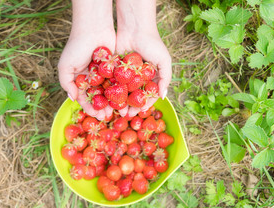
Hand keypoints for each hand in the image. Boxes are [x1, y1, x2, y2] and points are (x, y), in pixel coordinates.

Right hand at [58, 0, 114, 120]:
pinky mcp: (115, 69)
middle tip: (108, 116)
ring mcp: (104, 74)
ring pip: (109, 93)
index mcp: (80, 80)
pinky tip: (125, 99)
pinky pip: (118, 83)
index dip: (90, 108)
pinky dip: (121, 92)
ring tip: (118, 110)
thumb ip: (66, 84)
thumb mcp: (65, 66)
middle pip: (98, 98)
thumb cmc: (76, 46)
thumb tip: (73, 99)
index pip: (85, 99)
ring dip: (113, 103)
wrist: (93, 28)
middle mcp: (92, 79)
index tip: (97, 115)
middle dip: (103, 108)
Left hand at [116, 0, 171, 116]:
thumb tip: (163, 96)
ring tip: (116, 110)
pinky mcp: (115, 69)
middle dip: (130, 106)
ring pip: (122, 92)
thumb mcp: (164, 60)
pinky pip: (113, 82)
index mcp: (151, 77)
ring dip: (119, 102)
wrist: (135, 27)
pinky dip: (111, 91)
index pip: (148, 95)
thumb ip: (165, 78)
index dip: (144, 104)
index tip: (138, 112)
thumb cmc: (153, 43)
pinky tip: (108, 99)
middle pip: (134, 96)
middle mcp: (138, 77)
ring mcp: (126, 74)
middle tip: (125, 114)